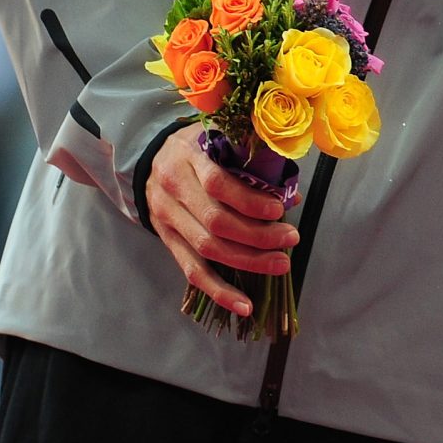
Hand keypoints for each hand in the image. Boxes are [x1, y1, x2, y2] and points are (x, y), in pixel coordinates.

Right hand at [143, 129, 299, 318]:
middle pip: (215, 222)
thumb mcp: (221, 137)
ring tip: (281, 264)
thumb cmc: (199, 145)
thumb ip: (254, 161)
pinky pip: (192, 271)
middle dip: (258, 236)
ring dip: (248, 261)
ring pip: (207, 249)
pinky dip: (219, 291)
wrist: (150, 156)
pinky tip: (245, 305)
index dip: (250, 201)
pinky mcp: (167, 240)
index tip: (279, 211)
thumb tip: (292, 196)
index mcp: (189, 157)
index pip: (218, 185)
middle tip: (291, 239)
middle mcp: (173, 190)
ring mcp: (167, 218)